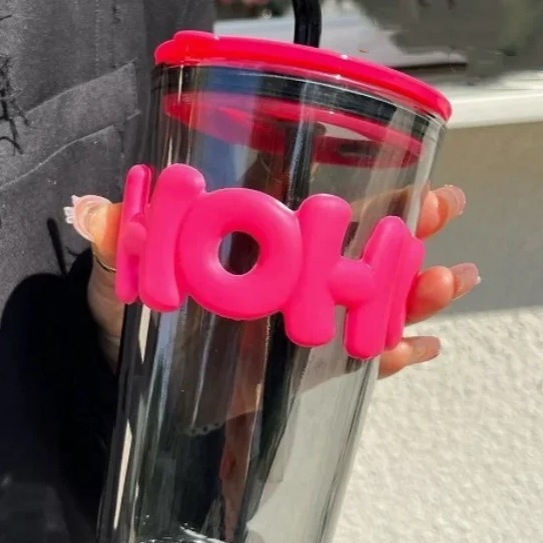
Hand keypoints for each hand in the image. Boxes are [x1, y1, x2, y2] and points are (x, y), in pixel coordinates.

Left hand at [71, 185, 478, 376]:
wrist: (118, 371)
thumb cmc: (123, 306)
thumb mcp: (117, 267)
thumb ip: (113, 239)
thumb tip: (92, 210)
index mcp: (260, 240)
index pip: (323, 205)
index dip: (370, 186)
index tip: (413, 170)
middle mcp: (291, 276)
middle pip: (364, 247)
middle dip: (409, 228)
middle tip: (446, 208)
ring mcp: (301, 323)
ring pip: (372, 301)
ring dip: (415, 291)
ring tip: (449, 281)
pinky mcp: (298, 372)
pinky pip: (355, 362)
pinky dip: (391, 355)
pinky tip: (422, 348)